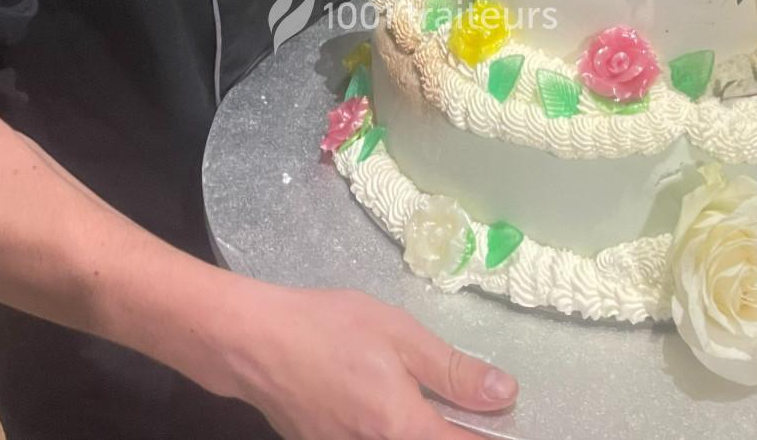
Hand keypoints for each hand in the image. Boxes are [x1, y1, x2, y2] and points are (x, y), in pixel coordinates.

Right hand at [220, 285, 517, 438]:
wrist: (252, 341)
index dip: (489, 436)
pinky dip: (384, 429)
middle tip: (459, 406)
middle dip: (448, 431)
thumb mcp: (399, 335)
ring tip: (410, 396)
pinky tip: (374, 399)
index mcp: (402, 428)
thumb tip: (504, 393)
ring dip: (415, 427)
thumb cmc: (328, 328)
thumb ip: (453, 371)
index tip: (499, 418)